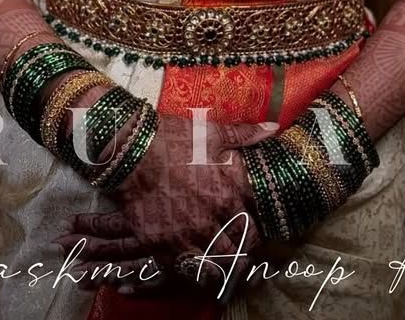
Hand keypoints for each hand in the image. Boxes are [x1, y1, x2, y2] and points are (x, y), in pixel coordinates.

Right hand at [55, 111, 275, 299]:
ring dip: (228, 269)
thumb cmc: (173, 139)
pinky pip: (190, 271)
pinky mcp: (166, 246)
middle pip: (243, 247)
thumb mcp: (211, 132)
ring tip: (231, 271)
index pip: (258, 220)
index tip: (261, 229)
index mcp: (229, 191)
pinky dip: (200, 274)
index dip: (262, 227)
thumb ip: (244, 135)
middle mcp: (213, 218)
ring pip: (220, 265)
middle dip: (249, 252)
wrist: (130, 152)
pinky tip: (204, 273)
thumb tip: (273, 130)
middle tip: (249, 254)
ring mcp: (189, 235)